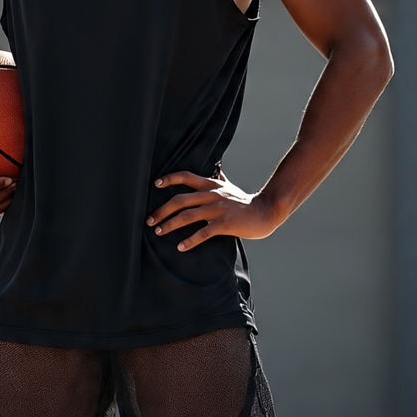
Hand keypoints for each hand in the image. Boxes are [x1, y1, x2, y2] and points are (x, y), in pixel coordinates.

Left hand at [145, 168, 279, 251]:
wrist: (266, 211)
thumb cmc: (245, 202)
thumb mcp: (231, 187)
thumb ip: (220, 180)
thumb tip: (217, 169)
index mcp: (211, 185)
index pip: (186, 177)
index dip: (169, 179)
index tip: (155, 184)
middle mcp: (211, 194)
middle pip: (179, 200)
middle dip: (161, 211)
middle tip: (150, 220)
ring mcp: (217, 209)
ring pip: (187, 216)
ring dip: (170, 225)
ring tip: (159, 232)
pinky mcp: (224, 224)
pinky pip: (203, 232)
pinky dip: (190, 240)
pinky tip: (181, 247)